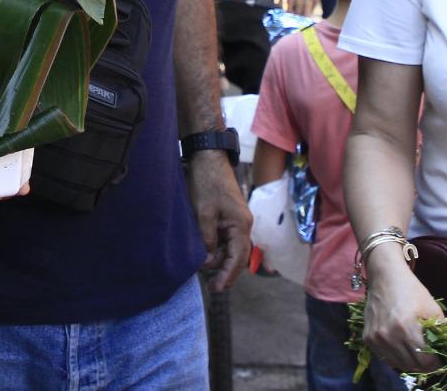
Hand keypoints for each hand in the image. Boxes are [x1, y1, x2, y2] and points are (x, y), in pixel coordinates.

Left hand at [186, 151, 251, 290]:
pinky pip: (226, 239)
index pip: (238, 258)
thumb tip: (207, 261)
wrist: (208, 157)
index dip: (228, 275)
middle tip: (210, 285)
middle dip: (225, 271)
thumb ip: (206, 239)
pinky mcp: (229, 216)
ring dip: (219, 259)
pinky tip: (206, 254)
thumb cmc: (206, 183)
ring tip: (202, 268)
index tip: (217, 289)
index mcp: (241, 225)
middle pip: (238, 256)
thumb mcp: (203, 213)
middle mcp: (243, 225)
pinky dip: (217, 248)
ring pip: (231, 248)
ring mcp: (237, 220)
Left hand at [275, 0, 324, 15]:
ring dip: (306, 12)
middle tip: (294, 22)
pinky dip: (313, 7)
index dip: (288, 7)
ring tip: (303, 20)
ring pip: (310, 1)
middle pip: (300, 1)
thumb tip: (275, 3)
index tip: (286, 15)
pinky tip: (310, 13)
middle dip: (297, 12)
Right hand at [361, 262, 444, 372]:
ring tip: (416, 354)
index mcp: (406, 329)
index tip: (439, 359)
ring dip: (409, 363)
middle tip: (429, 358)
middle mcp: (388, 336)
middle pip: (411, 366)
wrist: (385, 276)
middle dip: (424, 365)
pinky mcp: (367, 338)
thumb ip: (441, 332)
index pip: (424, 361)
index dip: (435, 363)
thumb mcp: (432, 308)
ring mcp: (376, 339)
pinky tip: (402, 347)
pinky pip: (385, 358)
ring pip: (397, 365)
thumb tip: (446, 351)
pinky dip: (395, 357)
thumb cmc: (411, 290)